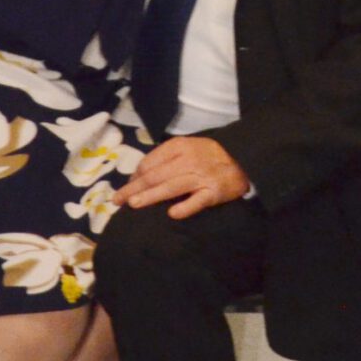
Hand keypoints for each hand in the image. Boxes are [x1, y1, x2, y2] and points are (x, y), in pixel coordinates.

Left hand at [113, 136, 251, 218]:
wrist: (243, 159)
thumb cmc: (209, 154)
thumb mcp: (187, 147)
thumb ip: (165, 157)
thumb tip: (139, 175)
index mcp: (179, 146)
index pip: (150, 162)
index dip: (135, 175)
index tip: (128, 186)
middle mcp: (188, 160)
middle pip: (156, 175)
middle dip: (134, 188)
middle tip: (118, 199)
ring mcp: (201, 177)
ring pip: (171, 187)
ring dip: (150, 196)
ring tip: (134, 204)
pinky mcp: (214, 192)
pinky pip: (198, 201)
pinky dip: (185, 207)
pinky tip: (172, 214)